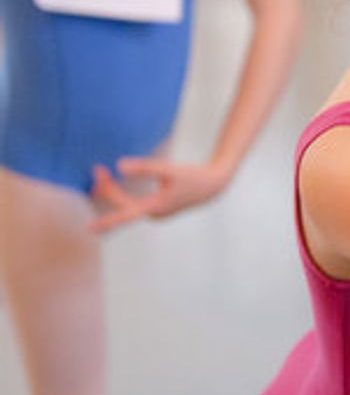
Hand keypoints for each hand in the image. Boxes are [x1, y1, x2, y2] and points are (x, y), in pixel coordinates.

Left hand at [89, 157, 230, 233]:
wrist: (214, 184)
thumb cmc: (194, 177)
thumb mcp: (168, 170)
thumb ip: (143, 167)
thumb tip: (118, 165)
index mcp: (155, 207)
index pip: (125, 215)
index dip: (107, 221)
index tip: (89, 228)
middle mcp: (154, 213)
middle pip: (123, 205)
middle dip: (107, 189)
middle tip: (97, 169)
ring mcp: (156, 212)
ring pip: (127, 204)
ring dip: (113, 191)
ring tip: (101, 175)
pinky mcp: (159, 208)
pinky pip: (134, 204)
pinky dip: (122, 194)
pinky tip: (116, 184)